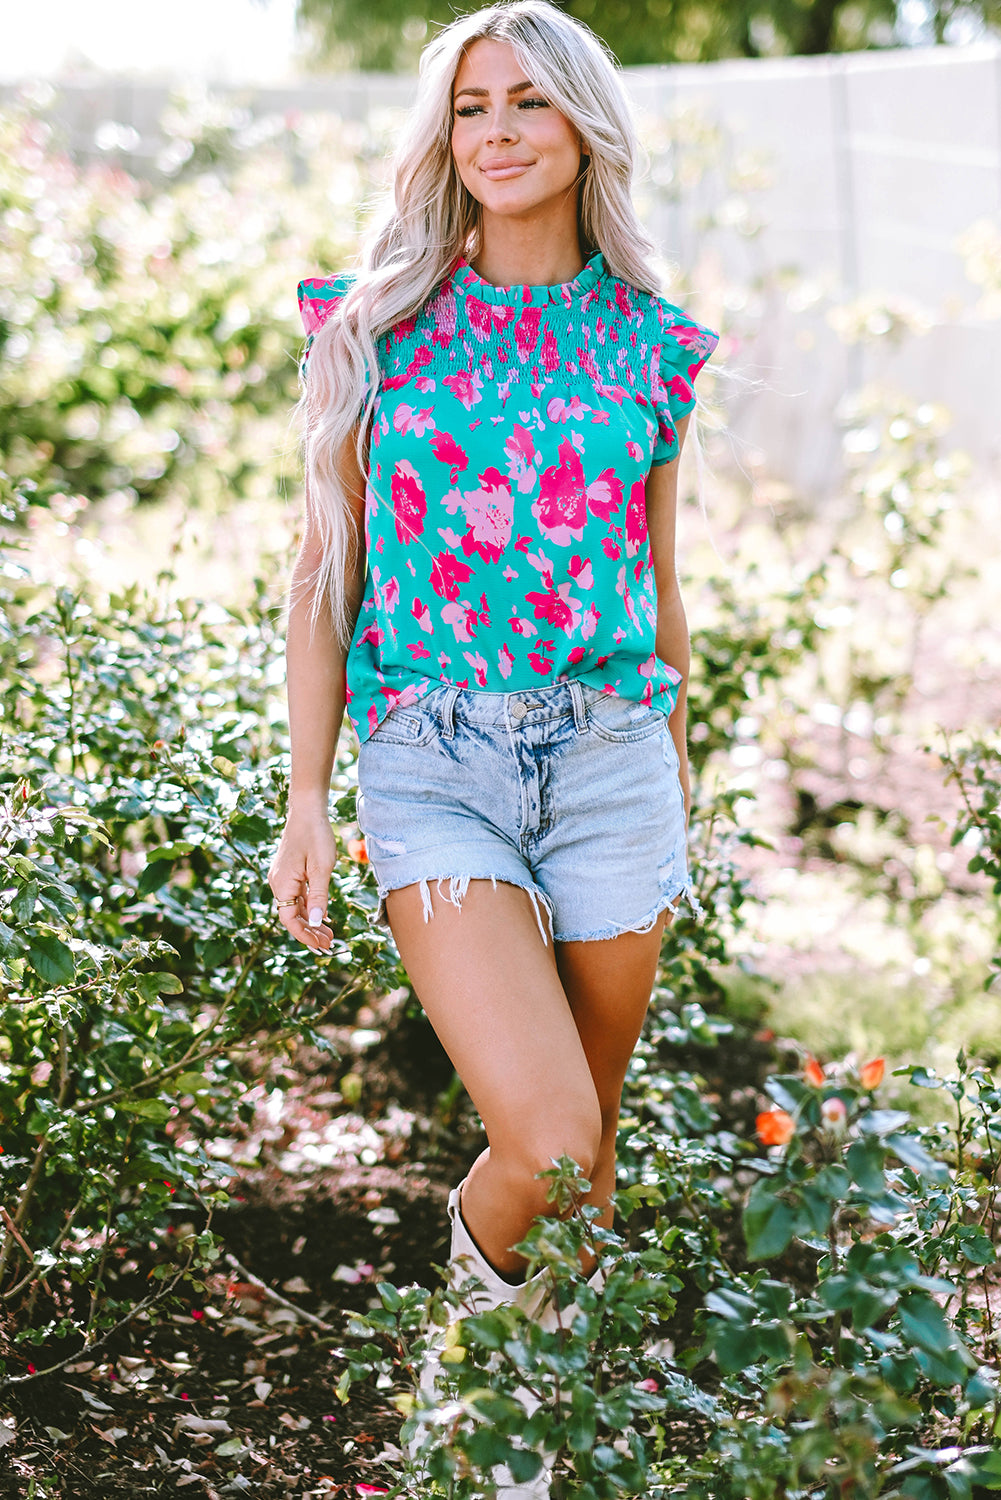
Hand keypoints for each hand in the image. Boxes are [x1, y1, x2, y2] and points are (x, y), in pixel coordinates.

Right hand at [267, 807, 336, 952]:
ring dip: (311, 921)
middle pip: (292, 915)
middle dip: (310, 931)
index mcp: (282, 884)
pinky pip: (298, 895)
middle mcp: (278, 883)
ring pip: (295, 907)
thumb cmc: (315, 836)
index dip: (304, 935)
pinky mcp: (290, 872)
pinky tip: (322, 916)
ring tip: (329, 934)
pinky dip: (310, 906)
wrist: (307, 810)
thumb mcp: (322, 868)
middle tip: (330, 944)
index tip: (320, 946)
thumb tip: (314, 922)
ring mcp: (283, 878)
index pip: (289, 920)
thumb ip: (318, 897)